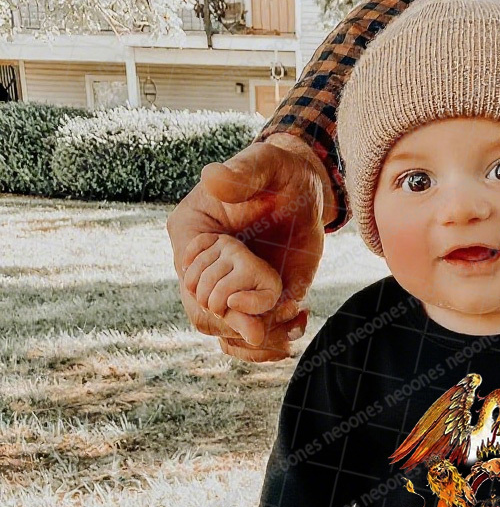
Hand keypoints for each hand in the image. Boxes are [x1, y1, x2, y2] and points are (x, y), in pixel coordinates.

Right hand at [167, 132, 336, 361]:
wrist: (304, 193)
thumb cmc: (278, 172)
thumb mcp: (265, 165)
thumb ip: (241, 172)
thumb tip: (213, 177)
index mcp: (192, 235)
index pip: (189, 284)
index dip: (215, 299)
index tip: (250, 293)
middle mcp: (204, 271)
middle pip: (206, 318)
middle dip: (240, 323)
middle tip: (283, 306)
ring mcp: (229, 291)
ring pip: (227, 337)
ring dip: (260, 340)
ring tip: (295, 316)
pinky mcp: (256, 303)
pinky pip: (252, 338)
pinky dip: (275, 341)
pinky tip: (301, 316)